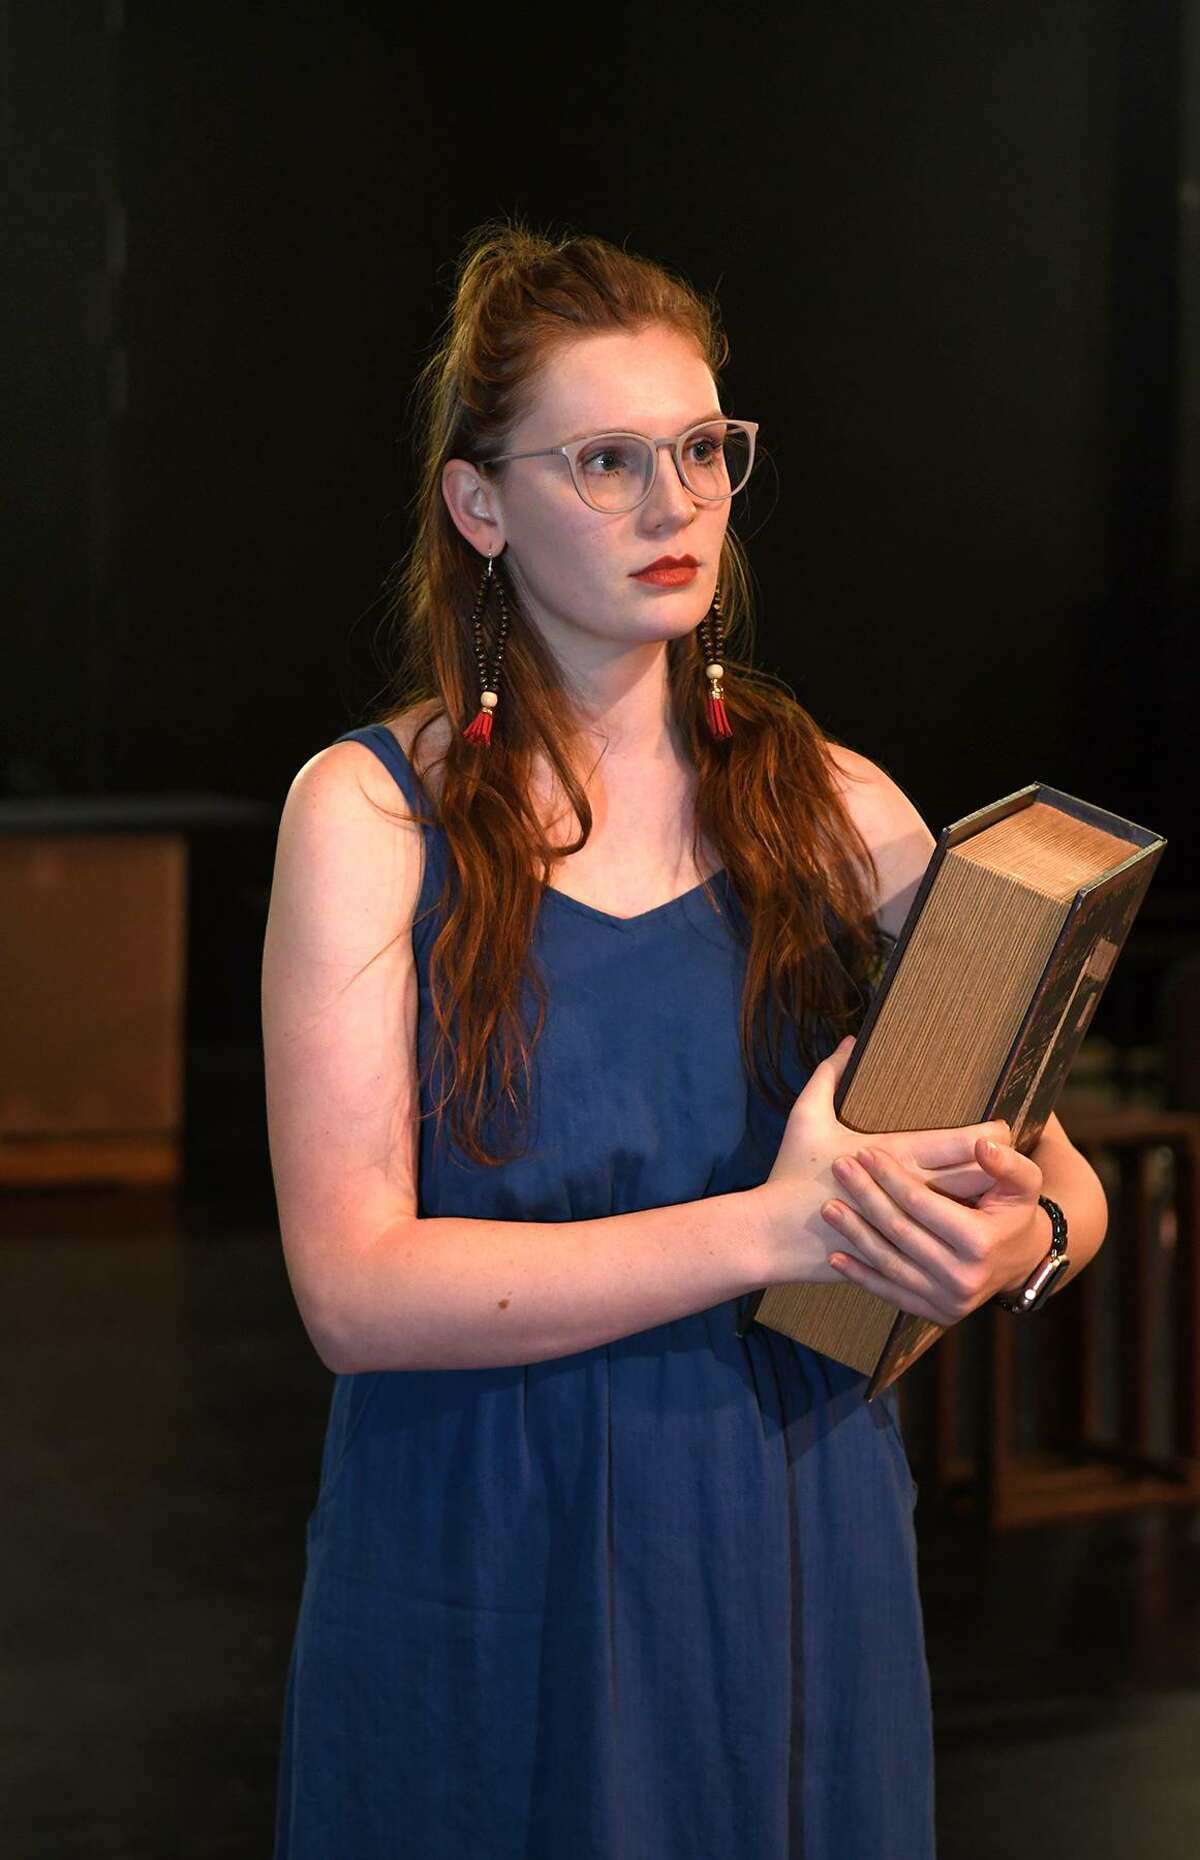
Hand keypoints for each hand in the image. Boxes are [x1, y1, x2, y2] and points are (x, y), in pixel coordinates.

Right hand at [754, 1037, 1014, 1289]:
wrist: (774, 1234)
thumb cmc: (791, 1173)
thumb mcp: (806, 1117)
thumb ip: (829, 1075)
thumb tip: (850, 1042)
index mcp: (895, 1153)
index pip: (962, 1142)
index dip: (992, 1134)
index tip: (1003, 1126)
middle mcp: (909, 1188)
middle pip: (975, 1177)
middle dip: (998, 1169)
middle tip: (1011, 1158)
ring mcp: (908, 1224)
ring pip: (967, 1213)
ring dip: (987, 1202)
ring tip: (1002, 1191)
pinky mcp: (901, 1251)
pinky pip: (947, 1243)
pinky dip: (965, 1234)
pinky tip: (975, 1229)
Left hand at [822, 1128, 1047, 1326]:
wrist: (1023, 1262)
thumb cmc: (1016, 1212)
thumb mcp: (1024, 1183)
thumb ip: (1007, 1162)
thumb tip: (982, 1144)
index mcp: (981, 1242)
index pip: (921, 1203)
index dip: (891, 1176)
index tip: (866, 1151)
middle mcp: (963, 1277)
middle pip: (900, 1231)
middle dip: (865, 1196)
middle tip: (839, 1168)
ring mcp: (947, 1300)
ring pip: (889, 1263)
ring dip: (854, 1235)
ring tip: (827, 1208)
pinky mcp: (935, 1314)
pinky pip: (891, 1293)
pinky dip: (861, 1276)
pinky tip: (836, 1257)